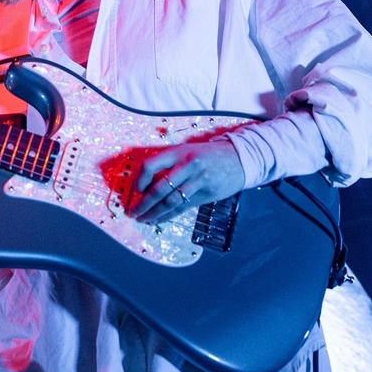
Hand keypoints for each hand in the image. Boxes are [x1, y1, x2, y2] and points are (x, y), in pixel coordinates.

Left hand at [130, 140, 245, 224]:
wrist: (239, 158)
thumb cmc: (207, 155)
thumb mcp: (187, 152)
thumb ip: (169, 166)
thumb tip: (145, 186)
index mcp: (178, 151)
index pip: (150, 165)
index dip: (138, 180)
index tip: (134, 192)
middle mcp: (187, 164)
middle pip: (159, 188)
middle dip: (143, 203)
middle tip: (132, 213)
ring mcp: (198, 179)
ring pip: (170, 201)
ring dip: (154, 213)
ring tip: (143, 219)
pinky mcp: (207, 193)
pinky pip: (183, 207)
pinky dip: (168, 216)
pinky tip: (158, 220)